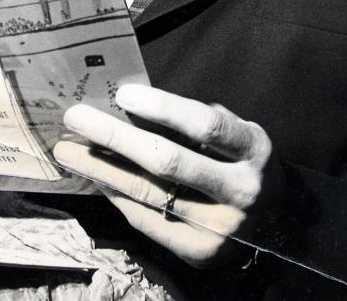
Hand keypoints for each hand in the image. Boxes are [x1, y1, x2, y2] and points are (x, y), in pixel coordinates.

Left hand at [53, 84, 270, 266]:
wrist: (277, 223)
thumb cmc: (242, 162)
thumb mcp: (236, 133)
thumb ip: (194, 121)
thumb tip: (132, 105)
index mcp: (253, 149)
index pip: (205, 125)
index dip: (163, 108)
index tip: (123, 94)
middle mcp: (240, 190)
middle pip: (168, 161)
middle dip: (116, 137)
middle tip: (77, 117)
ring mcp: (220, 227)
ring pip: (149, 193)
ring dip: (102, 169)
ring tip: (69, 150)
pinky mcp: (199, 252)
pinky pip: (147, 220)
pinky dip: (118, 196)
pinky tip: (95, 178)